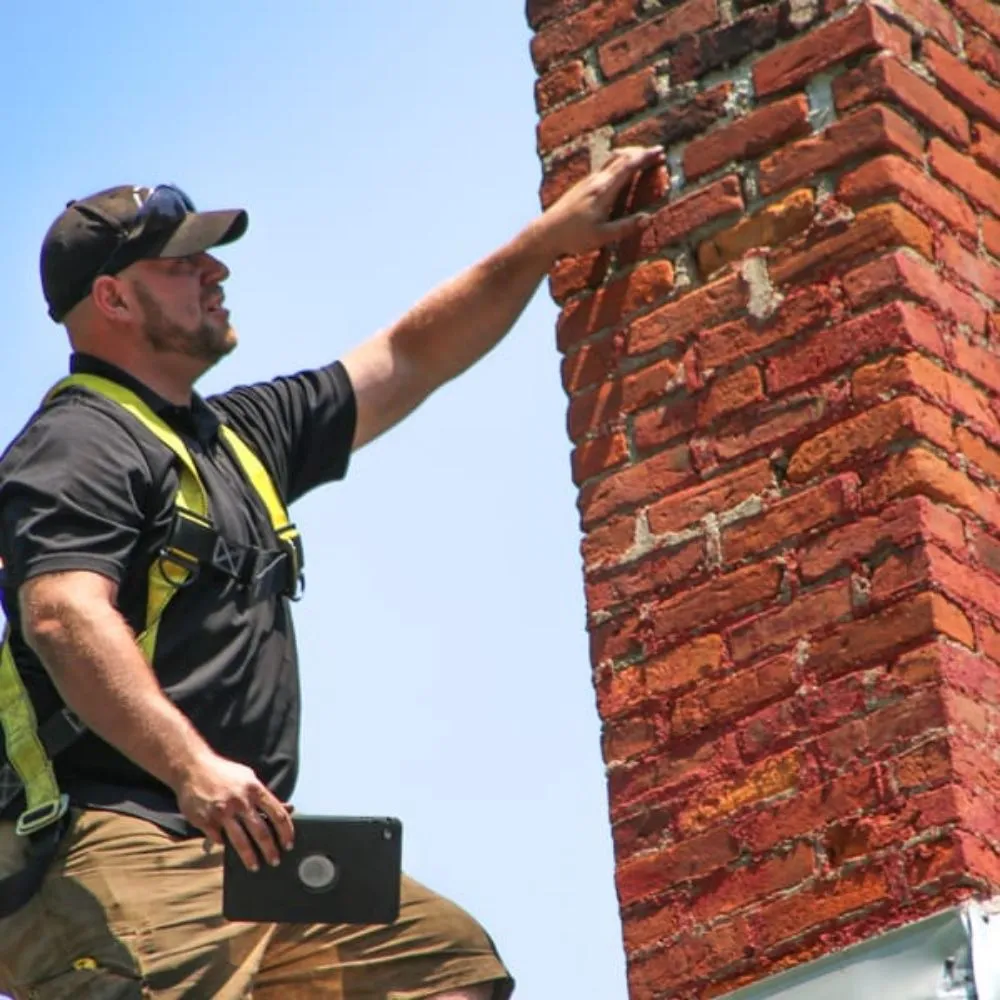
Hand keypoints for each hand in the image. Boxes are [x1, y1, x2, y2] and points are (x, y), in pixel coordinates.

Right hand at [174, 751, 294, 870]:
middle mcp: (241, 801)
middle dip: (270, 850)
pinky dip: (223, 845)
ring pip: (241, 841)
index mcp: (254, 789)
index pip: (278, 814)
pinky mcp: (205, 820)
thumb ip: (263, 796)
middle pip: (261, 832)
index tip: (289, 844)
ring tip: (255, 866)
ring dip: (250, 857)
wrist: (192, 767)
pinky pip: (218, 839)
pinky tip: (226, 849)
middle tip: (275, 861)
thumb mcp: (248, 778)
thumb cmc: (224, 774)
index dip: (286, 832)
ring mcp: (222, 812)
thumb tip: (287, 809)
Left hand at [535, 146, 664, 257]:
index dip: (645, 158)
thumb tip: (648, 219)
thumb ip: (625, 227)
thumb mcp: (602, 236)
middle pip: (620, 157)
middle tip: (656, 153)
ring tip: (641, 158)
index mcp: (603, 190)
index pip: (628, 166)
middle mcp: (595, 181)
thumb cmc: (573, 237)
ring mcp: (587, 181)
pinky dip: (617, 164)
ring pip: (611, 160)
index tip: (660, 152)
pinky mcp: (582, 186)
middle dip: (639, 153)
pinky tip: (620, 172)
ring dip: (628, 156)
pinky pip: (604, 168)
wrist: (545, 233)